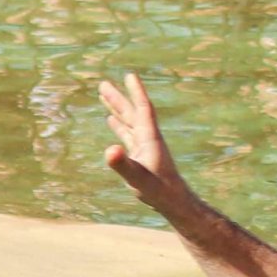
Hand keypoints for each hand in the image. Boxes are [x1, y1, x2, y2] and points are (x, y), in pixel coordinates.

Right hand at [98, 71, 187, 208]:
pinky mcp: (140, 154)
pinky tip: (111, 120)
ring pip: (128, 121)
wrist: (173, 200)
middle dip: (118, 98)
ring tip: (104, 94)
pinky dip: (119, 124)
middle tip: (103, 84)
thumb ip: (124, 165)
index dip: (136, 92)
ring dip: (116, 108)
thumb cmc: (158, 190)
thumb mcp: (138, 178)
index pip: (143, 109)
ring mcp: (144, 146)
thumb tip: (109, 150)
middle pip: (132, 112)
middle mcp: (147, 138)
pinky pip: (127, 134)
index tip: (129, 75)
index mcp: (149, 138)